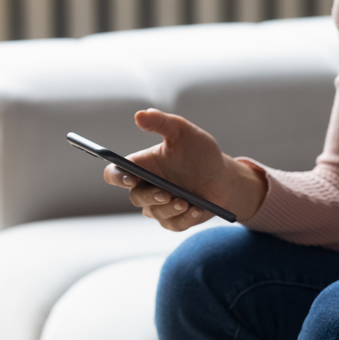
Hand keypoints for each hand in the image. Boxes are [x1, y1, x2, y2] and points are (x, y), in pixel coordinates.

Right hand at [102, 109, 261, 230]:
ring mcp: (159, 206)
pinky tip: (197, 209)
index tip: (130, 178)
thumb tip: (140, 115)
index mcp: (142, 166)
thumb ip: (162, 122)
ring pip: (154, 213)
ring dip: (170, 208)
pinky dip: (185, 218)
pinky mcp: (174, 220)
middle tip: (166, 192)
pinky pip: (174, 224)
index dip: (117, 177)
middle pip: (135, 197)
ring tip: (186, 201)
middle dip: (151, 196)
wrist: (223, 177)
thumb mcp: (184, 132)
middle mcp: (146, 187)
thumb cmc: (200, 153)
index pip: (115, 174)